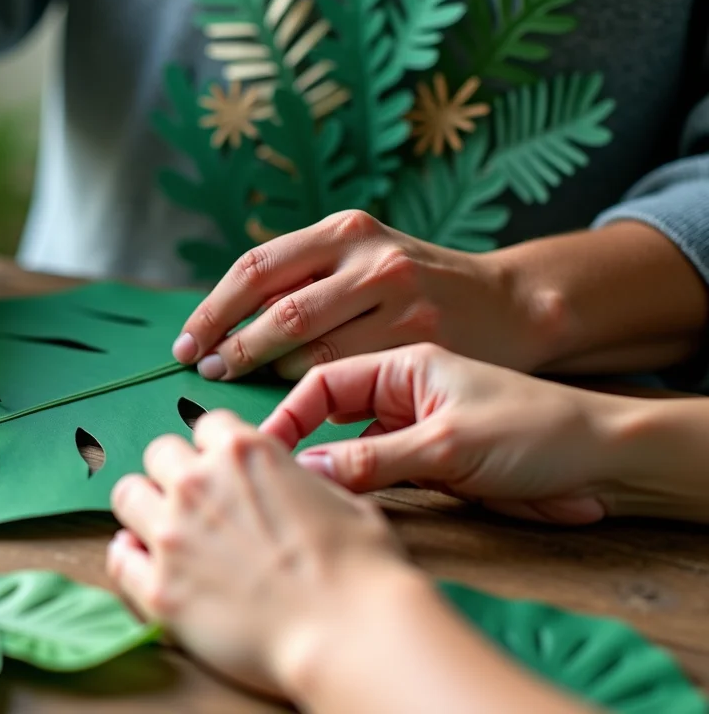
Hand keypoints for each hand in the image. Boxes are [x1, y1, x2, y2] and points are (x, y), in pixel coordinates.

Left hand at [108, 410, 416, 699]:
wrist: (349, 635)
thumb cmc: (362, 571)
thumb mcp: (343, 501)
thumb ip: (300, 482)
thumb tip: (293, 482)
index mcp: (244, 453)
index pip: (208, 425)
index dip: (217, 448)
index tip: (224, 467)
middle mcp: (198, 485)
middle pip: (159, 453)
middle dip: (176, 472)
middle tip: (197, 502)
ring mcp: (171, 537)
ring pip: (127, 496)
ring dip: (146, 507)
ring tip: (166, 530)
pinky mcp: (158, 590)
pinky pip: (118, 559)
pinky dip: (128, 557)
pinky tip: (143, 562)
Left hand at [171, 210, 561, 380]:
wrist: (508, 303)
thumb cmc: (413, 286)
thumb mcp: (360, 259)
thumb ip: (303, 279)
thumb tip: (222, 324)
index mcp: (343, 230)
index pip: (256, 267)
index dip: (214, 309)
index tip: (187, 341)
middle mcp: (369, 257)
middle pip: (277, 309)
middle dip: (232, 346)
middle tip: (205, 371)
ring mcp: (398, 297)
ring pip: (310, 347)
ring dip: (266, 372)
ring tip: (238, 385)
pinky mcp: (419, 338)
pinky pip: (347, 372)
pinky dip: (311, 388)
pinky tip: (294, 397)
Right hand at [261, 343, 637, 523]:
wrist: (605, 457)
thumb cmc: (536, 433)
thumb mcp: (447, 449)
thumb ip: (371, 459)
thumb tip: (306, 470)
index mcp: (404, 364)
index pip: (322, 381)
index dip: (289, 415)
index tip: (265, 451)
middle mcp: (403, 389)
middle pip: (327, 410)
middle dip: (299, 436)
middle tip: (268, 472)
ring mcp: (415, 423)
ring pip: (350, 445)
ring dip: (332, 467)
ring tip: (304, 493)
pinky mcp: (429, 457)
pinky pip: (378, 469)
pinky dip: (363, 486)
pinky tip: (352, 506)